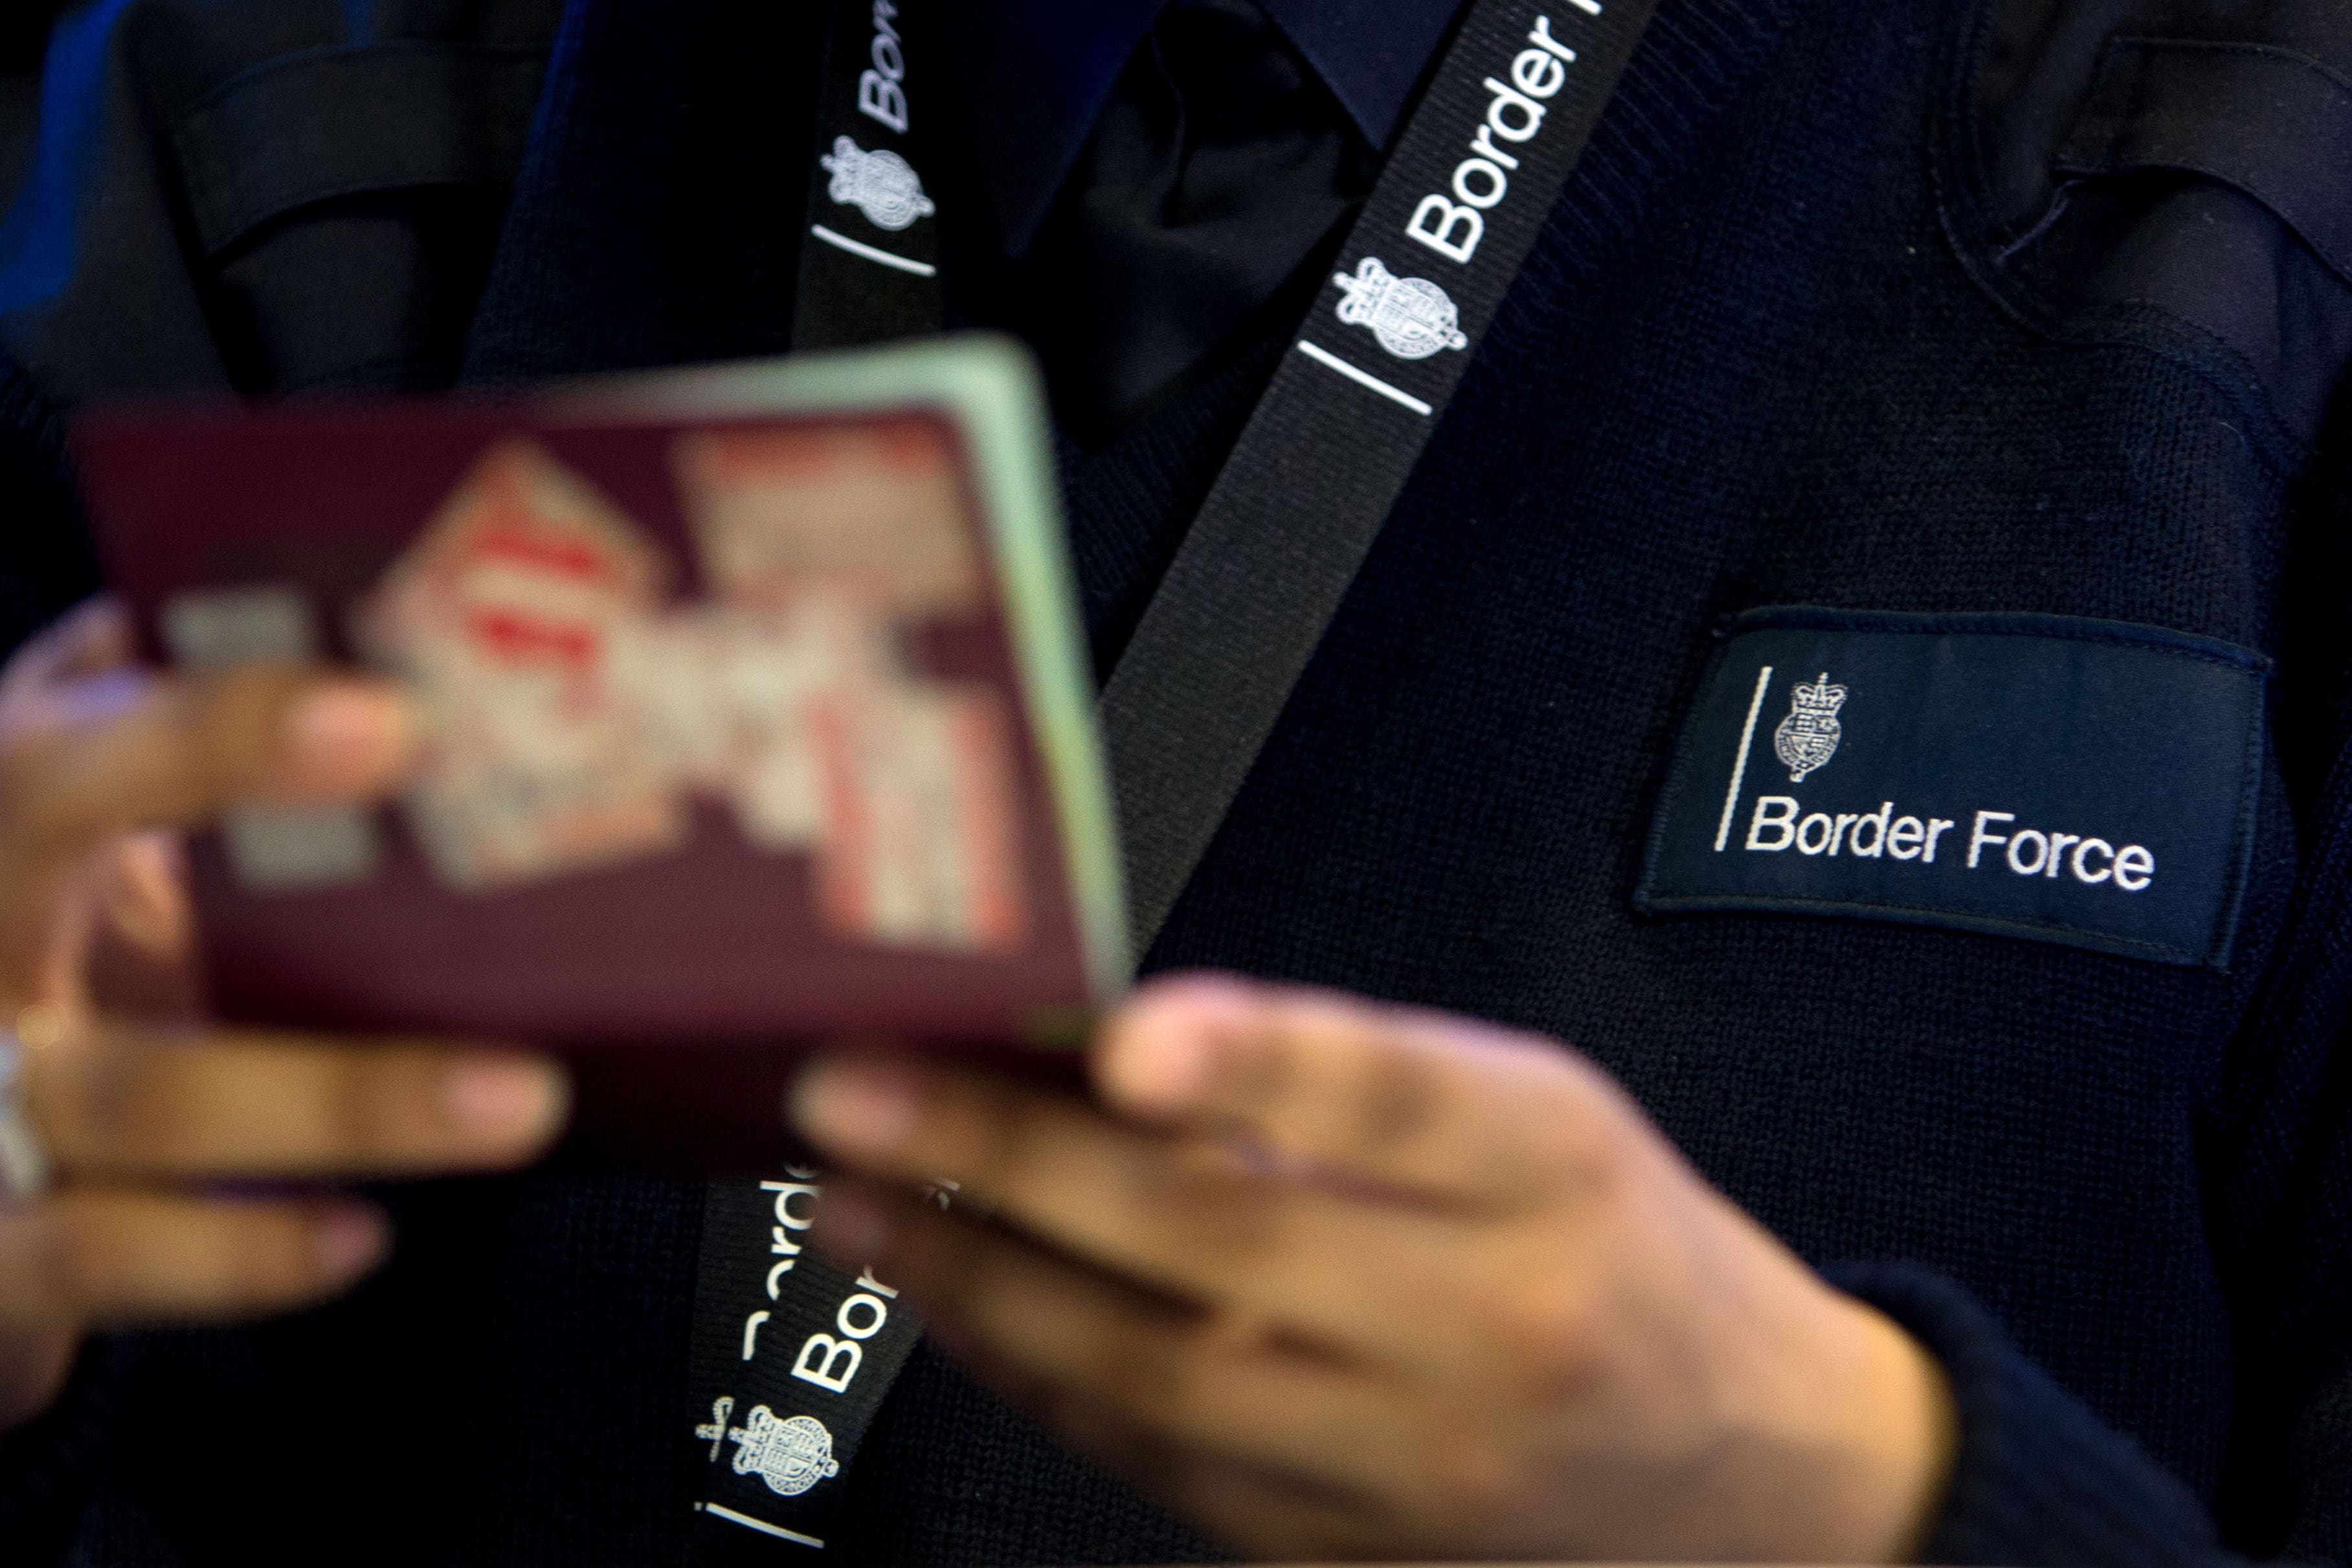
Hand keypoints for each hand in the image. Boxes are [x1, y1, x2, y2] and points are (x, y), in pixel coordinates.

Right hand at [0, 601, 567, 1431]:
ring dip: (342, 1103)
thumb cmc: (25, 925)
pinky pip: (108, 1257)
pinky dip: (238, 1255)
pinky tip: (356, 1236)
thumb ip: (140, 699)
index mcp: (0, 814)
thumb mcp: (62, 800)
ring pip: (142, 1099)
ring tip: (517, 1101)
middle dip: (244, 805)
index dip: (216, 725)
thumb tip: (291, 588)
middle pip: (70, 859)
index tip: (388, 712)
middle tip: (448, 820)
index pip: (75, 748)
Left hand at [791, 974, 1955, 1561]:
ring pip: (1159, 1373)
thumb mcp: (1537, 1116)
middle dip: (1008, 1161)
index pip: (1395, 1098)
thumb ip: (1344, 1082)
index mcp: (1554, 1169)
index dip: (1253, 1062)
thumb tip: (1109, 1051)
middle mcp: (1493, 1323)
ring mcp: (1419, 1465)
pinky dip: (1038, 1377)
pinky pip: (1161, 1464)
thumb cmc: (1616, 1253)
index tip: (1122, 1039)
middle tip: (851, 1094)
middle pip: (1227, 1243)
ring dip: (978, 1282)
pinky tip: (955, 1308)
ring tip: (850, 1203)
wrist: (1746, 1474)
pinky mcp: (1353, 1555)